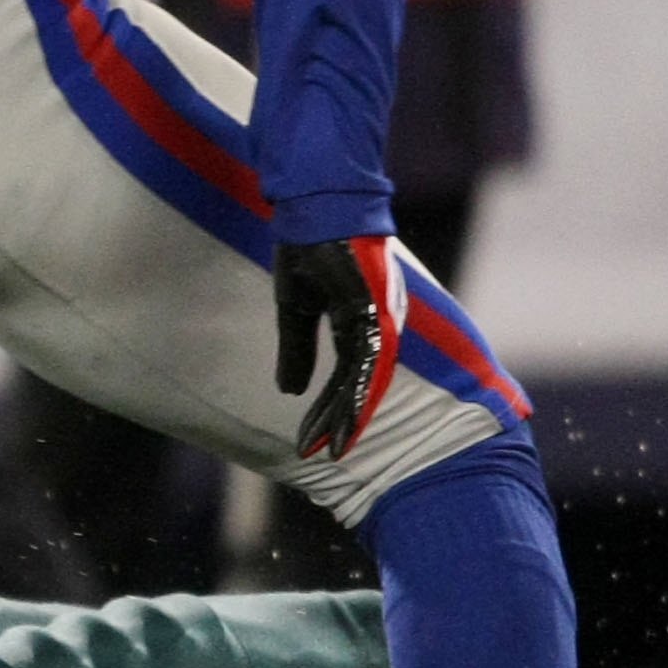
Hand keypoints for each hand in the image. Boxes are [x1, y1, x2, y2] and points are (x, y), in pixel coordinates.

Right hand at [273, 235, 402, 459]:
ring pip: (364, 382)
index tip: (311, 440)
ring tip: (335, 448)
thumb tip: (290, 391)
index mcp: (356, 326)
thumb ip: (296, 348)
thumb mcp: (293, 307)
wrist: (315, 211)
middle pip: (356, 387)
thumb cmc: (307, 250)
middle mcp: (373, 330)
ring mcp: (377, 323)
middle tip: (323, 455)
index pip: (342, 378)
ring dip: (347, 417)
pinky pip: (365, 363)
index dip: (327, 409)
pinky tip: (345, 416)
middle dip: (337, 422)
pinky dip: (355, 393)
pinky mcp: (373, 316)